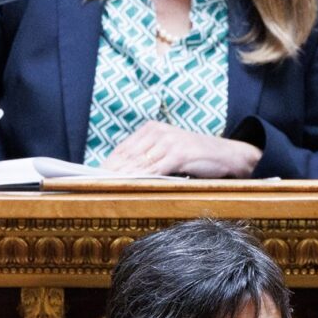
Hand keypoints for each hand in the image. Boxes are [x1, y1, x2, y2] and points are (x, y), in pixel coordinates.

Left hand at [100, 122, 260, 178]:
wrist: (227, 155)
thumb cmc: (195, 157)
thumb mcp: (168, 152)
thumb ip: (147, 159)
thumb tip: (121, 175)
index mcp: (151, 128)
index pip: (122, 149)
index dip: (106, 164)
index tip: (90, 177)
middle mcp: (158, 131)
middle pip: (127, 156)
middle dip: (109, 172)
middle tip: (92, 185)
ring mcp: (168, 141)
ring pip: (138, 163)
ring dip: (121, 177)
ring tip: (106, 188)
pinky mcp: (179, 153)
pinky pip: (155, 168)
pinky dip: (141, 178)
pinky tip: (130, 186)